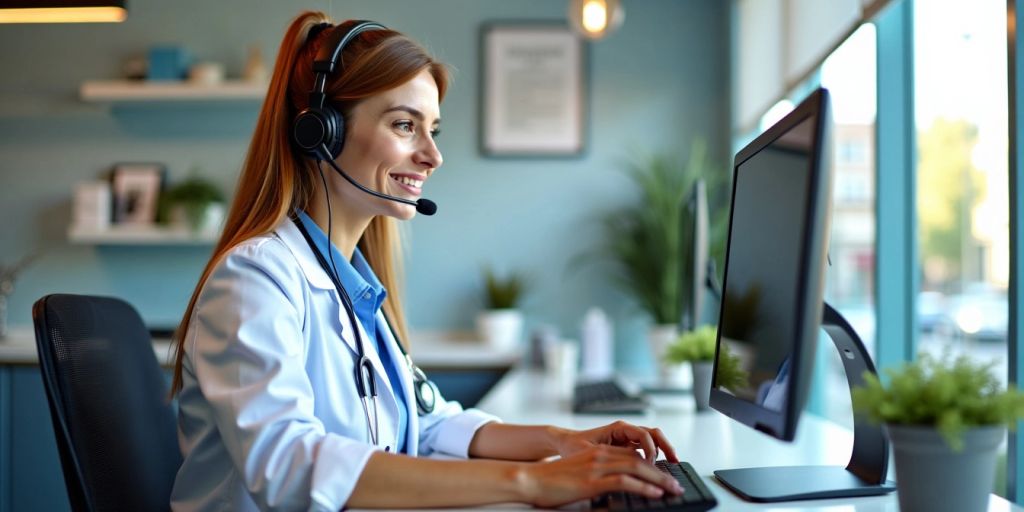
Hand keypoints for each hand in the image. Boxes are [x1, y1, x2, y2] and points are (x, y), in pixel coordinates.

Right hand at [519, 445, 682, 507]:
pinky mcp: (592, 480)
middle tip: (676, 486)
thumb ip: (600, 478)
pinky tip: (654, 493)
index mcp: (598, 453)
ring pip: (637, 468)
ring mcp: (597, 467)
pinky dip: (643, 486)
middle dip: (662, 473)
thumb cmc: (553, 482)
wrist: (531, 480)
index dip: (652, 466)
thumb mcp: (581, 475)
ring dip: (659, 480)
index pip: (633, 455)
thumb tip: (618, 491)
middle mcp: (600, 455)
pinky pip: (624, 481)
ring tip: (672, 490)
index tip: (665, 478)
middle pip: (641, 460)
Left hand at [554, 420, 678, 463]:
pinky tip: (658, 469)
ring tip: (672, 465)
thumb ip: (609, 458)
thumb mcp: (589, 453)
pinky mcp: (627, 446)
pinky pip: (646, 449)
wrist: (565, 443)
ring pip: (653, 440)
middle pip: (654, 434)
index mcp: (618, 428)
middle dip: (666, 446)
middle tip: (675, 462)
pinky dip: (655, 456)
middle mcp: (625, 431)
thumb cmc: (574, 446)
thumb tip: (627, 465)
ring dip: (664, 451)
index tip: (651, 464)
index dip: (651, 449)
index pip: (643, 434)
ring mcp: (628, 438)